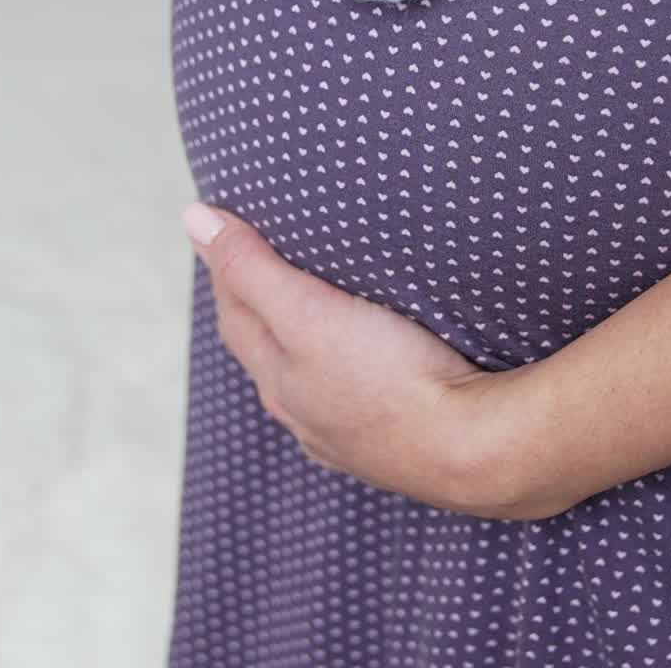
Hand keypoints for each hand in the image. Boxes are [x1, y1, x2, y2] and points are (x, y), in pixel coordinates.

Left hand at [181, 201, 567, 520]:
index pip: (235, 312)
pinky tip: (372, 367)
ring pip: (312, 380)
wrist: (477, 453)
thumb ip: (252, 267)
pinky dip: (352, 371)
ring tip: (320, 308)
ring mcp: (351, 437)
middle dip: (260, 303)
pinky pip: (359, 400)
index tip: (228, 223)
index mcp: (278, 379)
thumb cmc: (390, 378)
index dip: (227, 265)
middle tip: (265, 255)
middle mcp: (304, 414)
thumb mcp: (307, 311)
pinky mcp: (399, 445)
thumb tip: (192, 218)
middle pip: (268, 348)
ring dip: (307, 342)